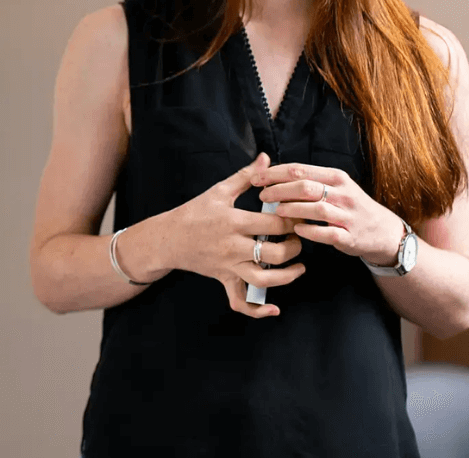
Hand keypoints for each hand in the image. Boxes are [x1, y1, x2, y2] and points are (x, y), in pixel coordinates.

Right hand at [171, 152, 304, 317]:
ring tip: (298, 266)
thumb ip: (246, 176)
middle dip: (295, 247)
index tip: (301, 215)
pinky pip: (241, 301)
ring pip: (264, 280)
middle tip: (299, 238)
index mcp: (234, 221)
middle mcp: (233, 246)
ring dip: (287, 276)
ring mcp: (229, 266)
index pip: (275, 224)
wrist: (168, 238)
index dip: (294, 221)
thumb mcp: (219, 191)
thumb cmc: (194, 212)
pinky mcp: (224, 280)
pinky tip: (274, 309)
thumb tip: (266, 158)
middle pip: (275, 253)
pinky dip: (258, 310)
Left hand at [251, 162, 406, 264]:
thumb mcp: (334, 186)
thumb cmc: (349, 206)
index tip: (256, 178)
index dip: (275, 173)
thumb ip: (308, 179)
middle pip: (305, 187)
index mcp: (336, 177)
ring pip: (316, 208)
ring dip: (292, 209)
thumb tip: (271, 171)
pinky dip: (310, 231)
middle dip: (279, 189)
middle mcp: (343, 193)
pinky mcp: (350, 236)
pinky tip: (296, 229)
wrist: (383, 231)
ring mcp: (347, 215)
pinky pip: (327, 233)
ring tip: (276, 211)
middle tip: (262, 195)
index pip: (300, 170)